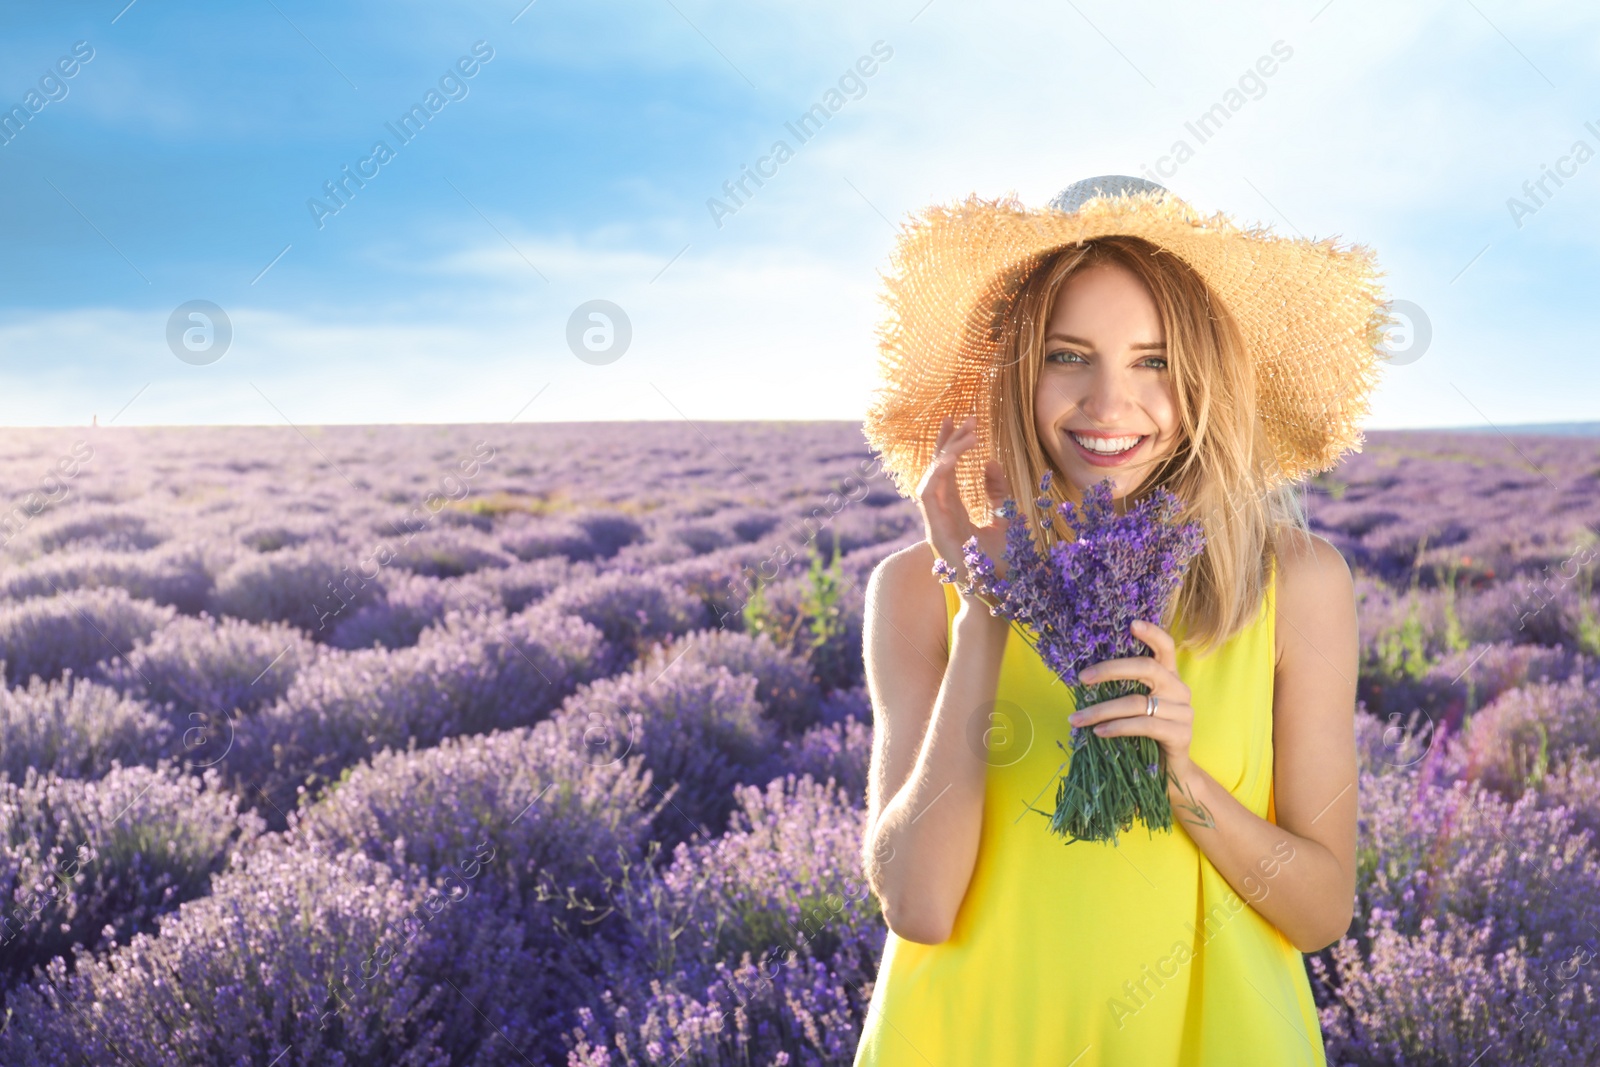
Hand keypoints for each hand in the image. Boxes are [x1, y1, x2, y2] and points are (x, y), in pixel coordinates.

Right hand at [915, 414, 1010, 605]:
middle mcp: (941, 516)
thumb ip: (998, 492)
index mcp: (954, 513)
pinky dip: (937, 474)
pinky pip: (927, 496)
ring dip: (945, 454)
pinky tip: (951, 458)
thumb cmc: (1005, 566)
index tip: (964, 423)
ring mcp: (936, 525)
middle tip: (961, 417)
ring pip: (929, 478)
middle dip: (946, 442)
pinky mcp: (935, 533)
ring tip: (966, 435)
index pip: (946, 472)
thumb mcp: (1007, 518)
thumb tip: (991, 462)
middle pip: (935, 470)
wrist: (1002, 598)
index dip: (951, 446)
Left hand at [1065, 618, 1195, 778]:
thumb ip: (1123, 688)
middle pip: (1147, 668)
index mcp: (1169, 677)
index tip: (1131, 624)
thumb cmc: (1145, 736)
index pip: (1166, 647)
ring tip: (1077, 719)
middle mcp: (1180, 690)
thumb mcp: (1135, 707)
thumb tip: (1085, 677)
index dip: (1151, 633)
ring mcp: (1183, 712)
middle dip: (1111, 669)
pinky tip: (1098, 732)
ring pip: (1137, 702)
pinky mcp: (1180, 735)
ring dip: (1101, 710)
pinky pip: (1144, 726)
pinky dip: (1117, 727)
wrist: (1170, 773)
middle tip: (1082, 678)